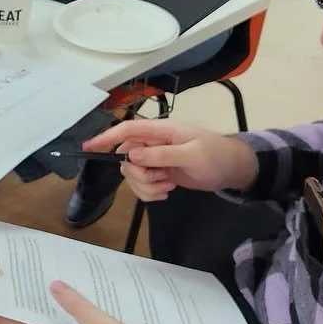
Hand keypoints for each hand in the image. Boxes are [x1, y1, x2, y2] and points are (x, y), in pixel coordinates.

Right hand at [85, 119, 258, 202]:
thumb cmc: (217, 156)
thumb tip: (131, 155)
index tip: (88, 149)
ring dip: (146, 186)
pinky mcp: (158, 173)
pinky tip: (168, 191)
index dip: (105, 138)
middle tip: (161, 179)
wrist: (234, 170)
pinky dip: (150, 193)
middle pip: (125, 157)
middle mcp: (152, 143)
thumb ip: (161, 154)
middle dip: (139, 175)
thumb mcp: (192, 154)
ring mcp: (154, 159)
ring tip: (168, 186)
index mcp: (159, 130)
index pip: (125, 131)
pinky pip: (142, 185)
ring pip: (132, 174)